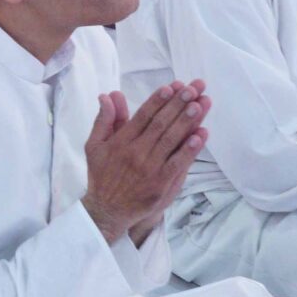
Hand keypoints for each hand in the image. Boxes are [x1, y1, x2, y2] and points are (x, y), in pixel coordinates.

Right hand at [80, 81, 207, 242]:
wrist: (107, 210)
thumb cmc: (102, 175)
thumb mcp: (94, 145)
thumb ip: (104, 120)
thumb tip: (108, 95)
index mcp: (121, 141)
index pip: (143, 116)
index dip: (159, 100)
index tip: (172, 87)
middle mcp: (136, 152)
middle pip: (161, 124)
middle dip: (178, 104)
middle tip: (194, 88)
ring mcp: (150, 168)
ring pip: (172, 140)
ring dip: (188, 121)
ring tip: (201, 104)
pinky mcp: (162, 183)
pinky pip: (179, 163)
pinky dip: (190, 149)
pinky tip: (201, 135)